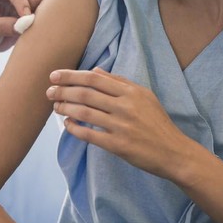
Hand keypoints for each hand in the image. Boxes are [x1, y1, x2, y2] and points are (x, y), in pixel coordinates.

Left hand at [46, 67, 195, 180]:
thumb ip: (119, 82)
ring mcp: (121, 126)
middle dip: (63, 91)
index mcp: (131, 91)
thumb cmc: (157, 122)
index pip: (94, 78)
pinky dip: (75, 128)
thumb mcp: (144, 96)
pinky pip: (90, 135)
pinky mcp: (118, 145)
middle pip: (86, 93)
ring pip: (85, 112)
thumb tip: (95, 70)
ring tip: (55, 106)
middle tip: (49, 91)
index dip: (71, 76)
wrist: (173, 152)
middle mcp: (125, 106)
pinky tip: (67, 124)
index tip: (55, 76)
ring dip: (65, 108)